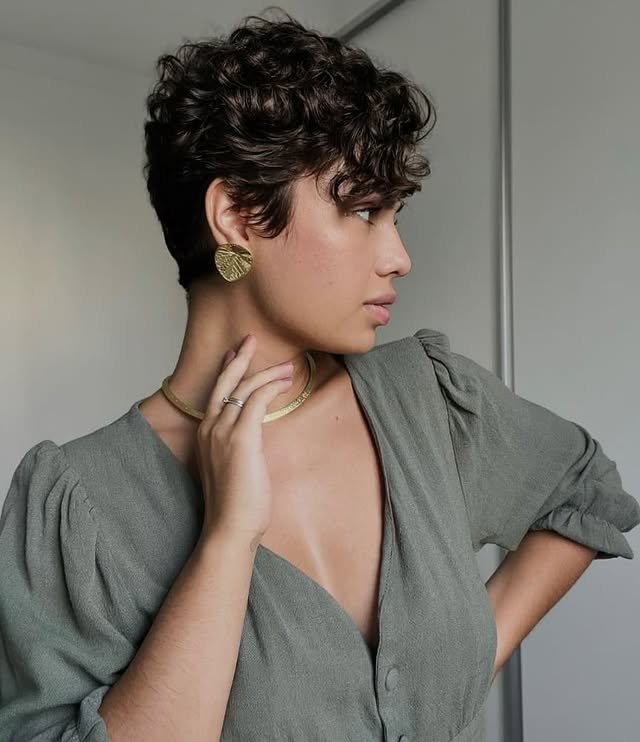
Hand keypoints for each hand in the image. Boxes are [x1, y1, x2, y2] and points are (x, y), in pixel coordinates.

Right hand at [194, 334, 293, 543]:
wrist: (229, 526)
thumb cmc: (234, 504)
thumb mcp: (233, 468)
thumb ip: (239, 448)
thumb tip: (254, 439)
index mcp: (205, 434)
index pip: (216, 393)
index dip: (227, 371)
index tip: (236, 356)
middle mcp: (209, 428)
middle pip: (224, 382)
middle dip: (240, 358)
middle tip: (251, 340)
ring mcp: (223, 431)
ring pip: (244, 388)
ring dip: (268, 373)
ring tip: (288, 366)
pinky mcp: (241, 437)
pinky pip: (257, 400)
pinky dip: (272, 387)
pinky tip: (286, 383)